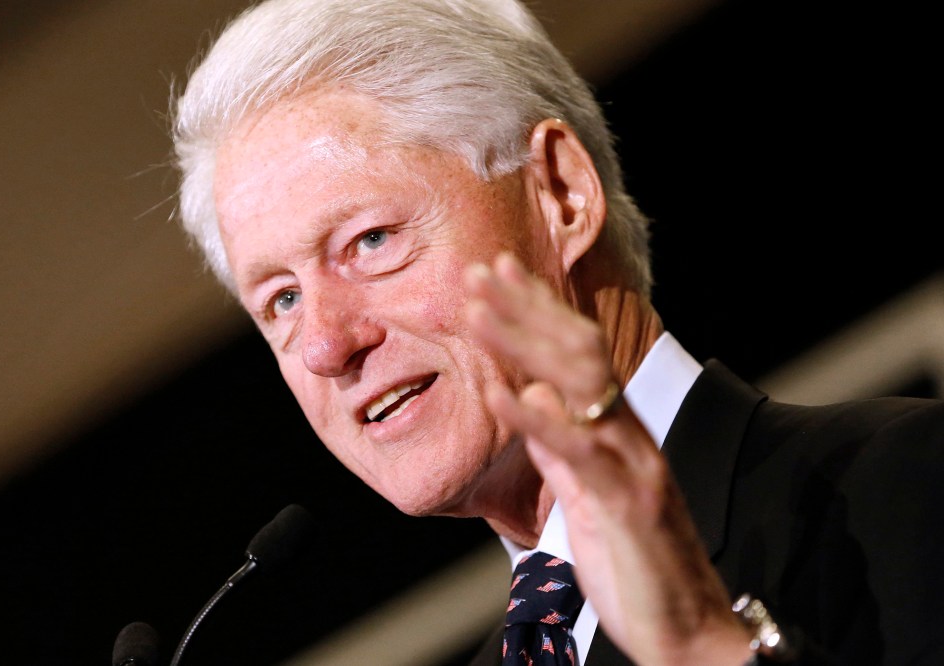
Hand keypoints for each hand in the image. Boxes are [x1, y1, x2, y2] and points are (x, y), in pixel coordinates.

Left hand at [464, 252, 749, 664]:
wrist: (689, 630)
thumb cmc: (634, 561)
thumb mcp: (583, 492)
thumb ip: (557, 443)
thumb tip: (528, 394)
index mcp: (618, 430)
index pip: (578, 352)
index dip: (538, 309)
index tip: (497, 274)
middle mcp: (630, 434)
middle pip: (579, 350)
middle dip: (527, 306)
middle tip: (481, 268)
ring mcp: (633, 463)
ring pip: (582, 384)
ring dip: (525, 343)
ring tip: (477, 311)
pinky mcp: (629, 503)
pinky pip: (580, 452)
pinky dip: (537, 418)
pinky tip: (501, 393)